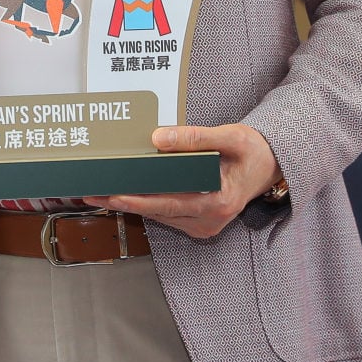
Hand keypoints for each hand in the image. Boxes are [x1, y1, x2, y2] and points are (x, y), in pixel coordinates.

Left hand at [83, 123, 281, 239]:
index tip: (112, 194)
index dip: (137, 199)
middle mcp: (209, 220)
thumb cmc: (251, 150)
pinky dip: (146, 205)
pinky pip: (167, 215)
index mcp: (217, 202)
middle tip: (91, 193)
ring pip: (159, 215)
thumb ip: (194, 137)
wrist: (270, 166)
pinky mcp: (199, 223)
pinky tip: (125, 195)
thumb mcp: (229, 136)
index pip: (167, 203)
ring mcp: (204, 225)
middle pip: (157, 212)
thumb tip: (157, 139)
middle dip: (122, 202)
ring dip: (130, 205)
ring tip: (99, 193)